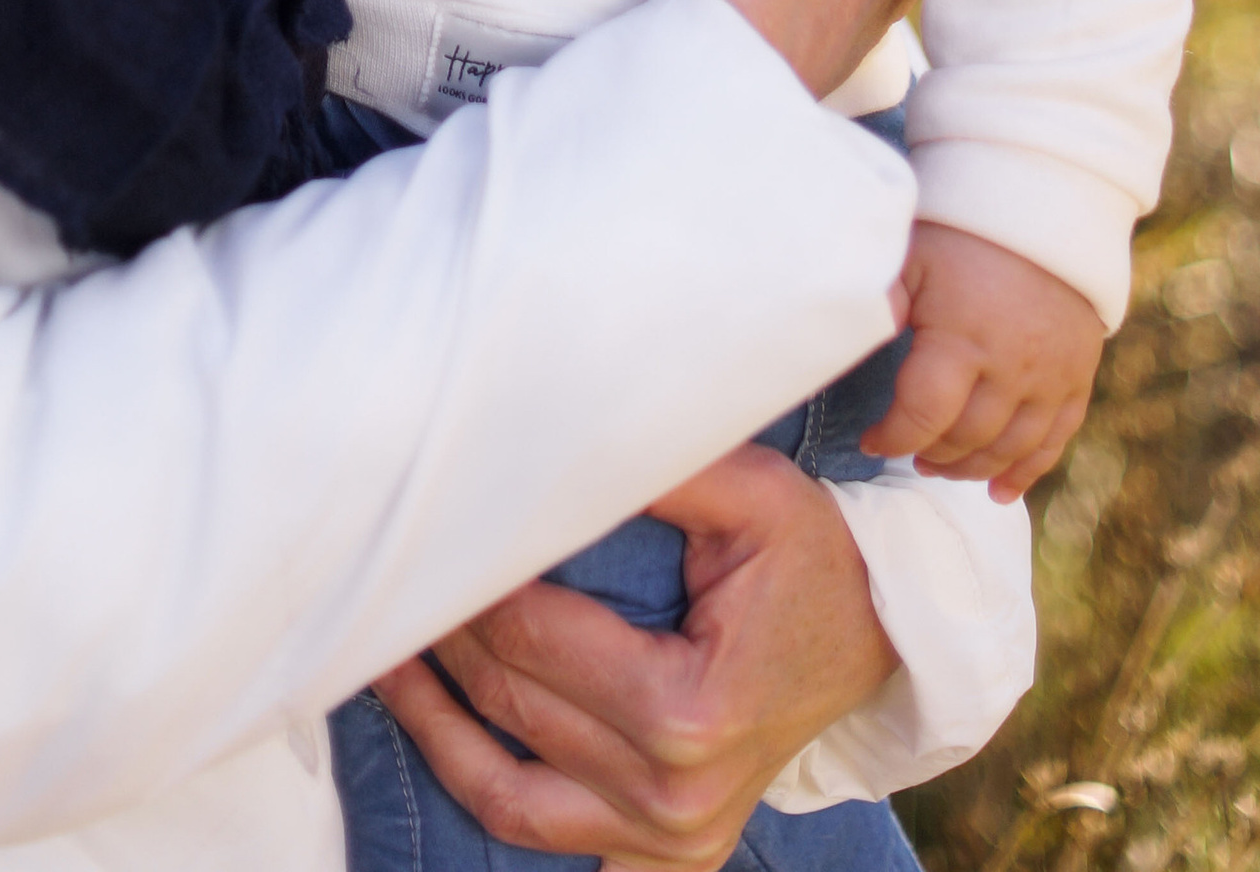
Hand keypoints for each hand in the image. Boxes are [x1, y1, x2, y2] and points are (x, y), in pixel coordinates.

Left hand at [373, 446, 896, 866]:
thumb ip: (661, 463)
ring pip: (505, 791)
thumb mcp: (755, 491)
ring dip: (434, 723)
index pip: (535, 639)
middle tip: (392, 569)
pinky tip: (438, 726)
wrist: (879, 640)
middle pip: (514, 705)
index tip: (428, 526)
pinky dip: (481, 785)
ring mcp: (669, 839)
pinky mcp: (665, 856)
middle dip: (444, 633)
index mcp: (690, 710)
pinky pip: (543, 835)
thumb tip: (549, 430)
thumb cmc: (811, 557)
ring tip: (381, 657)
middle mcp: (674, 794)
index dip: (473, 580)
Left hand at [864, 222, 1103, 501]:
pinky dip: (1028, 471)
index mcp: (963, 339)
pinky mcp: (1078, 376)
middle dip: (931, 454)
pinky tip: (1001, 491)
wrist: (1046, 205)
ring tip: (941, 467)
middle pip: (968, 439)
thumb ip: (885, 297)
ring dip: (972, 468)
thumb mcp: (914, 253)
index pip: (924, 414)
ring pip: (1011, 448)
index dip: (892, 437)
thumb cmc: (964, 229)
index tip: (870, 441)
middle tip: (907, 453)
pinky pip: (1056, 439)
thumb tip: (857, 328)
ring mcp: (1051, 377)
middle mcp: (1011, 368)